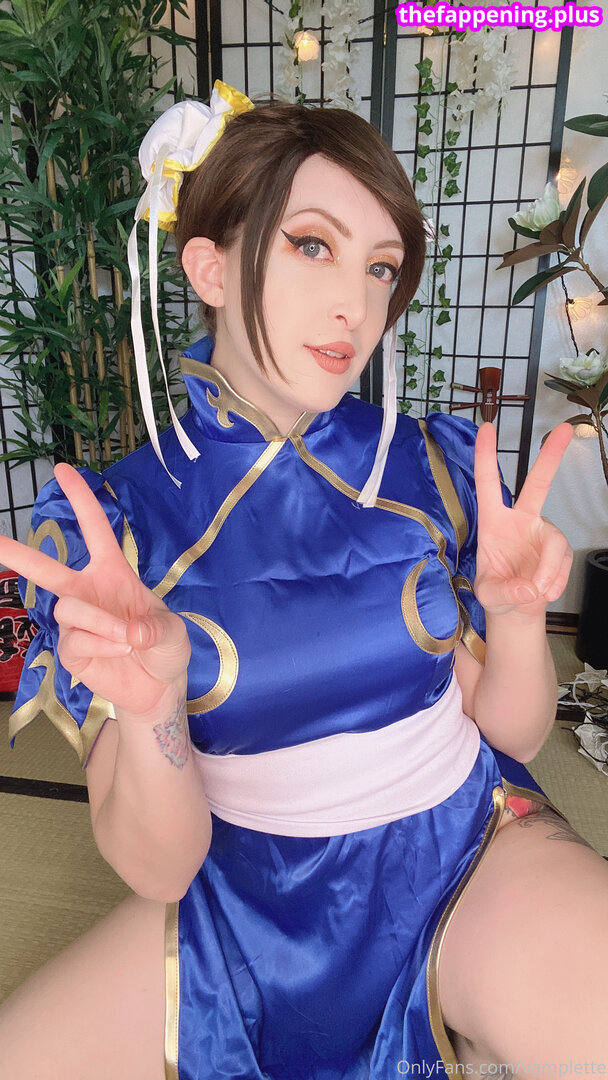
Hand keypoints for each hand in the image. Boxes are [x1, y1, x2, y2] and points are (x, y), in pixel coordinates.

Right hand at [0, 464, 189, 717]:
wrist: (160, 686)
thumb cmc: (166, 647)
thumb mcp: (172, 631)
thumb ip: (155, 628)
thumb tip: (131, 632)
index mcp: (112, 573)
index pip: (94, 529)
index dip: (80, 499)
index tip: (63, 469)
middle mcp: (87, 592)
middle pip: (46, 569)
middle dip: (16, 553)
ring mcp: (76, 622)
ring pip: (69, 609)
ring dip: (101, 623)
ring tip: (129, 639)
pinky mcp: (70, 650)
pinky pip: (77, 640)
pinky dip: (103, 645)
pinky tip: (121, 652)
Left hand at [473, 421, 573, 616]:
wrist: (517, 608)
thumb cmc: (496, 591)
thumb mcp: (490, 595)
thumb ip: (504, 592)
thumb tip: (528, 588)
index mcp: (493, 521)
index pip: (488, 484)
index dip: (486, 456)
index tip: (486, 427)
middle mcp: (520, 519)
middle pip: (538, 484)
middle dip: (551, 457)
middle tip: (565, 428)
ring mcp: (543, 532)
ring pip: (555, 544)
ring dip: (549, 572)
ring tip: (536, 592)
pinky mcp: (559, 548)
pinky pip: (562, 564)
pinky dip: (554, 583)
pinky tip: (542, 593)